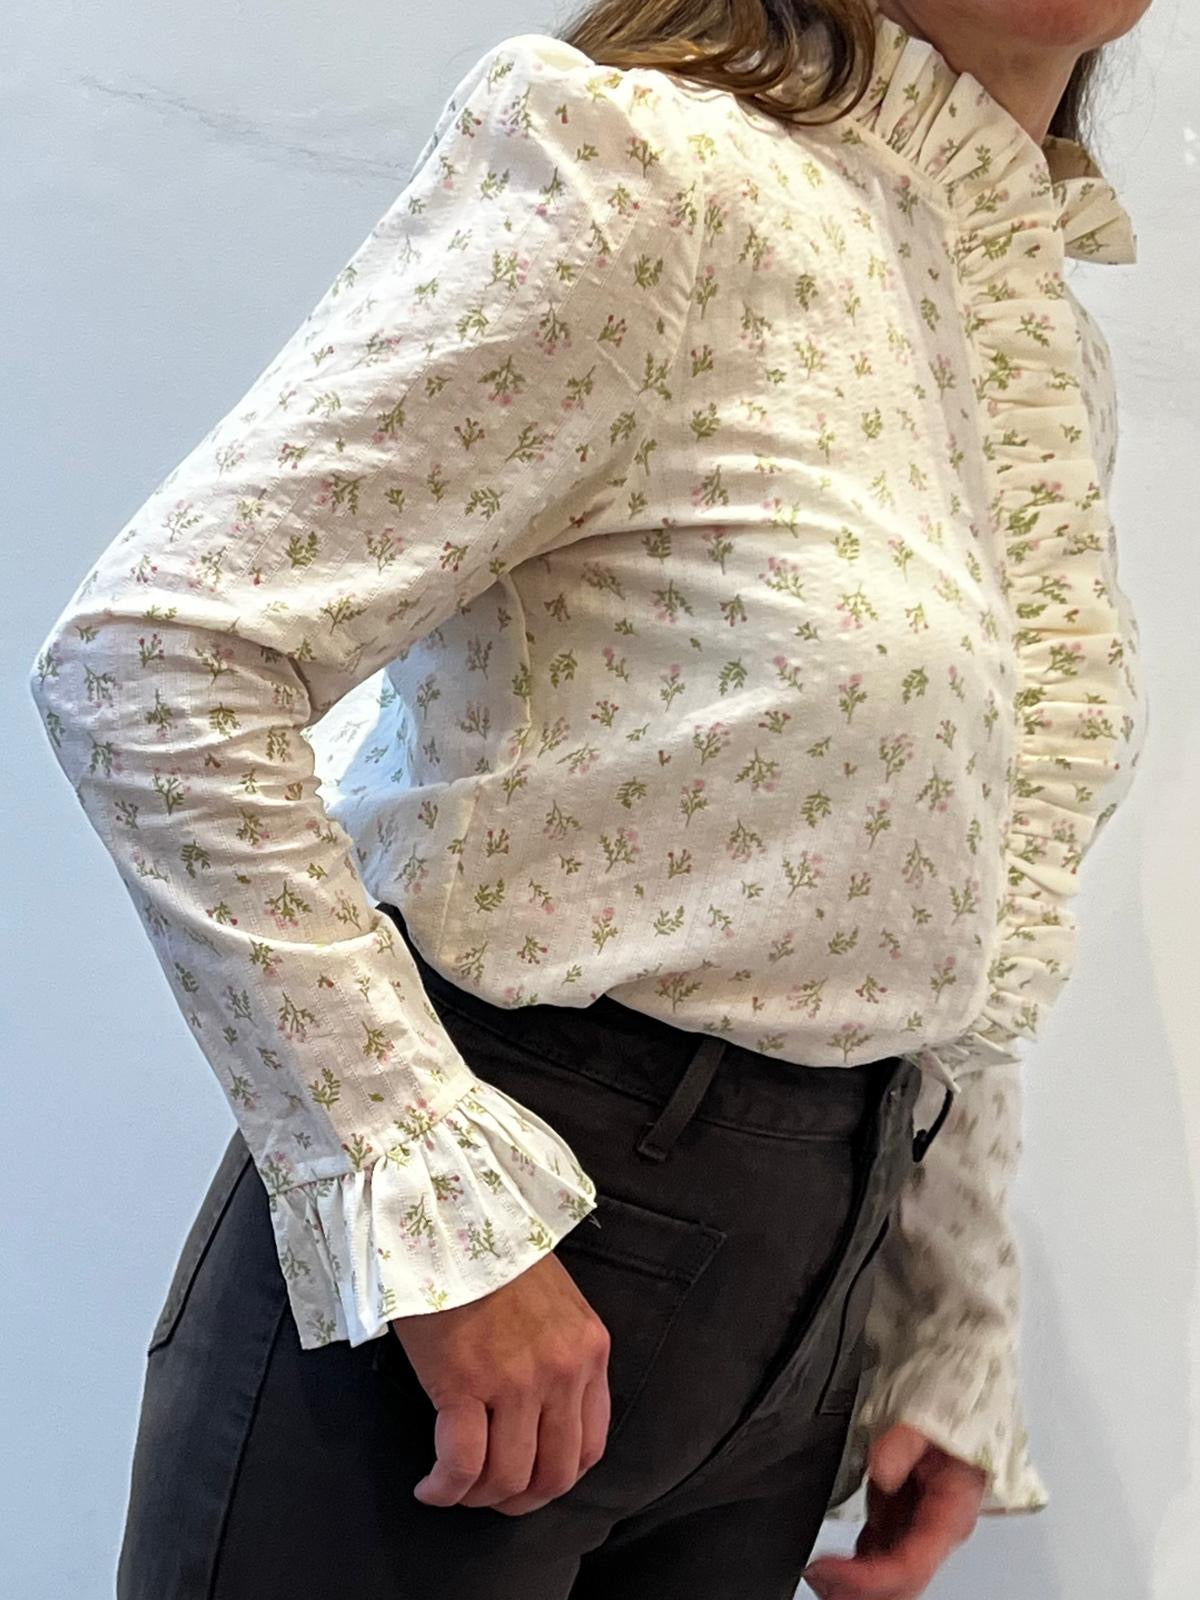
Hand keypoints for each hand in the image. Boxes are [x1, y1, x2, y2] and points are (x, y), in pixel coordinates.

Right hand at [388, 1248, 611, 1515]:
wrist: (451, 1215)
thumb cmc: (491, 1252)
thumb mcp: (553, 1302)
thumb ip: (558, 1353)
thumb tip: (538, 1410)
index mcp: (589, 1349)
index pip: (591, 1445)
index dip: (556, 1479)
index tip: (527, 1481)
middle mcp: (563, 1371)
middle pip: (553, 1474)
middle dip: (518, 1500)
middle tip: (487, 1496)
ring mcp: (518, 1380)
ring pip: (508, 1477)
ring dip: (477, 1497)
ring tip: (453, 1488)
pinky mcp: (466, 1382)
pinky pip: (462, 1465)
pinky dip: (445, 1489)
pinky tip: (430, 1487)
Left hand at [802, 1423, 986, 1598]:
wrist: (962, 1403)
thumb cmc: (954, 1411)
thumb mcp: (930, 1416)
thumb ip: (904, 1442)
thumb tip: (881, 1470)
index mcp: (950, 1512)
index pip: (910, 1565)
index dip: (868, 1578)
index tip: (828, 1568)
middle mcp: (935, 1529)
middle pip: (899, 1583)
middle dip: (858, 1590)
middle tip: (816, 1576)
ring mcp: (918, 1526)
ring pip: (888, 1575)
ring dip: (853, 1584)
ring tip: (817, 1574)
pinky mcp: (902, 1516)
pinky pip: (878, 1553)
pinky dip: (854, 1566)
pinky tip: (832, 1564)